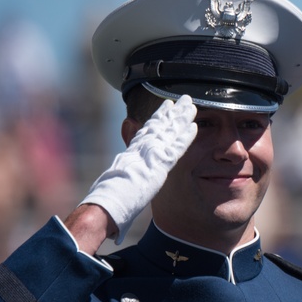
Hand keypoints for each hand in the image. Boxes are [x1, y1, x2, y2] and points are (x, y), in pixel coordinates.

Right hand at [80, 94, 197, 243]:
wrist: (106, 203)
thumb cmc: (108, 199)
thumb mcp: (116, 180)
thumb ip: (124, 170)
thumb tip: (122, 171)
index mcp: (131, 152)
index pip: (148, 130)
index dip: (158, 117)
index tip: (167, 106)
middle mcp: (140, 149)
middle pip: (160, 126)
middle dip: (173, 112)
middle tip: (185, 99)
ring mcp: (150, 154)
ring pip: (169, 132)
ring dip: (181, 118)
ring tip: (192, 105)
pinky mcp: (158, 164)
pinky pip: (175, 147)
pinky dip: (185, 136)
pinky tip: (194, 126)